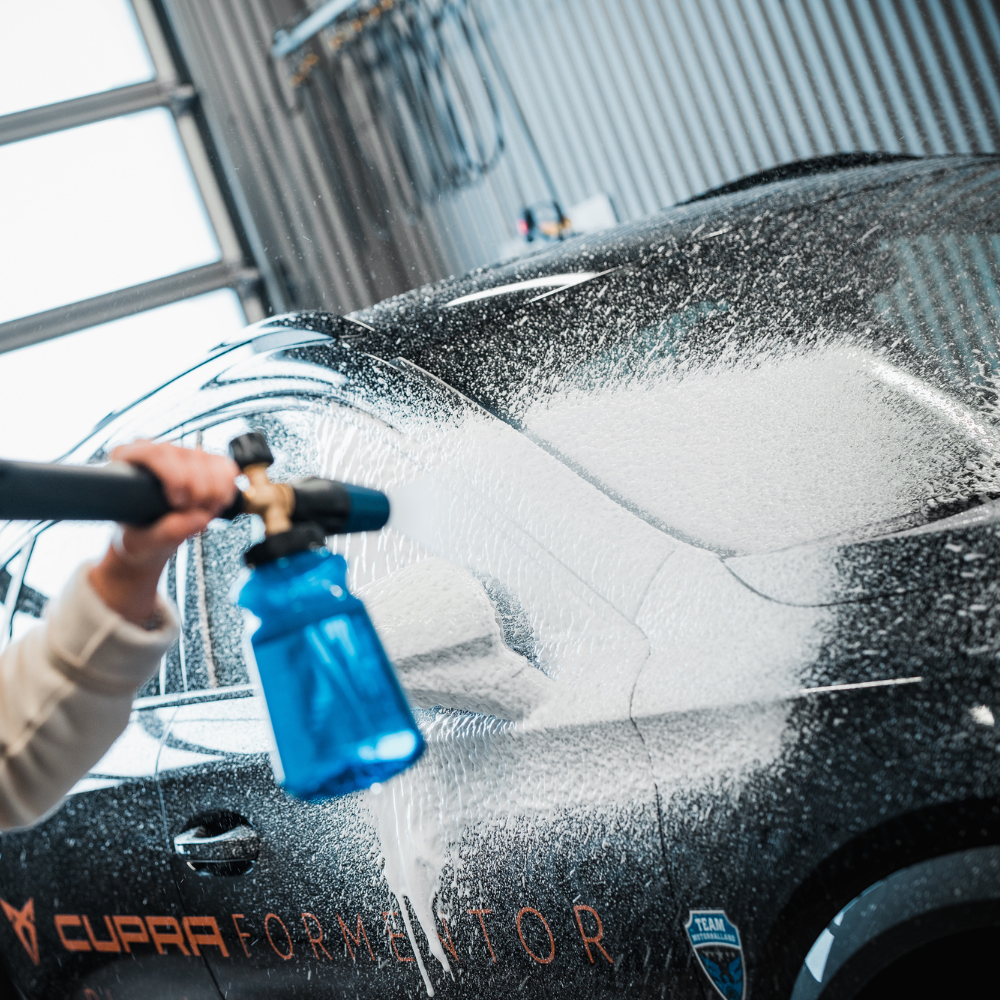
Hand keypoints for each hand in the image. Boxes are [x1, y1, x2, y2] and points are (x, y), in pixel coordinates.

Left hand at [89, 441, 238, 625]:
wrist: (148, 548)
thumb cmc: (136, 544)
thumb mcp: (143, 545)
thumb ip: (166, 533)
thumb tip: (195, 520)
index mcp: (130, 465)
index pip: (152, 451)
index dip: (169, 472)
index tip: (177, 499)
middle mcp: (156, 456)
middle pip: (186, 454)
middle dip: (197, 486)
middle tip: (195, 511)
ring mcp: (182, 459)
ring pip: (209, 459)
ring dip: (215, 488)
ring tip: (205, 511)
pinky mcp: (205, 467)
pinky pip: (226, 467)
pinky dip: (228, 486)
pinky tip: (218, 504)